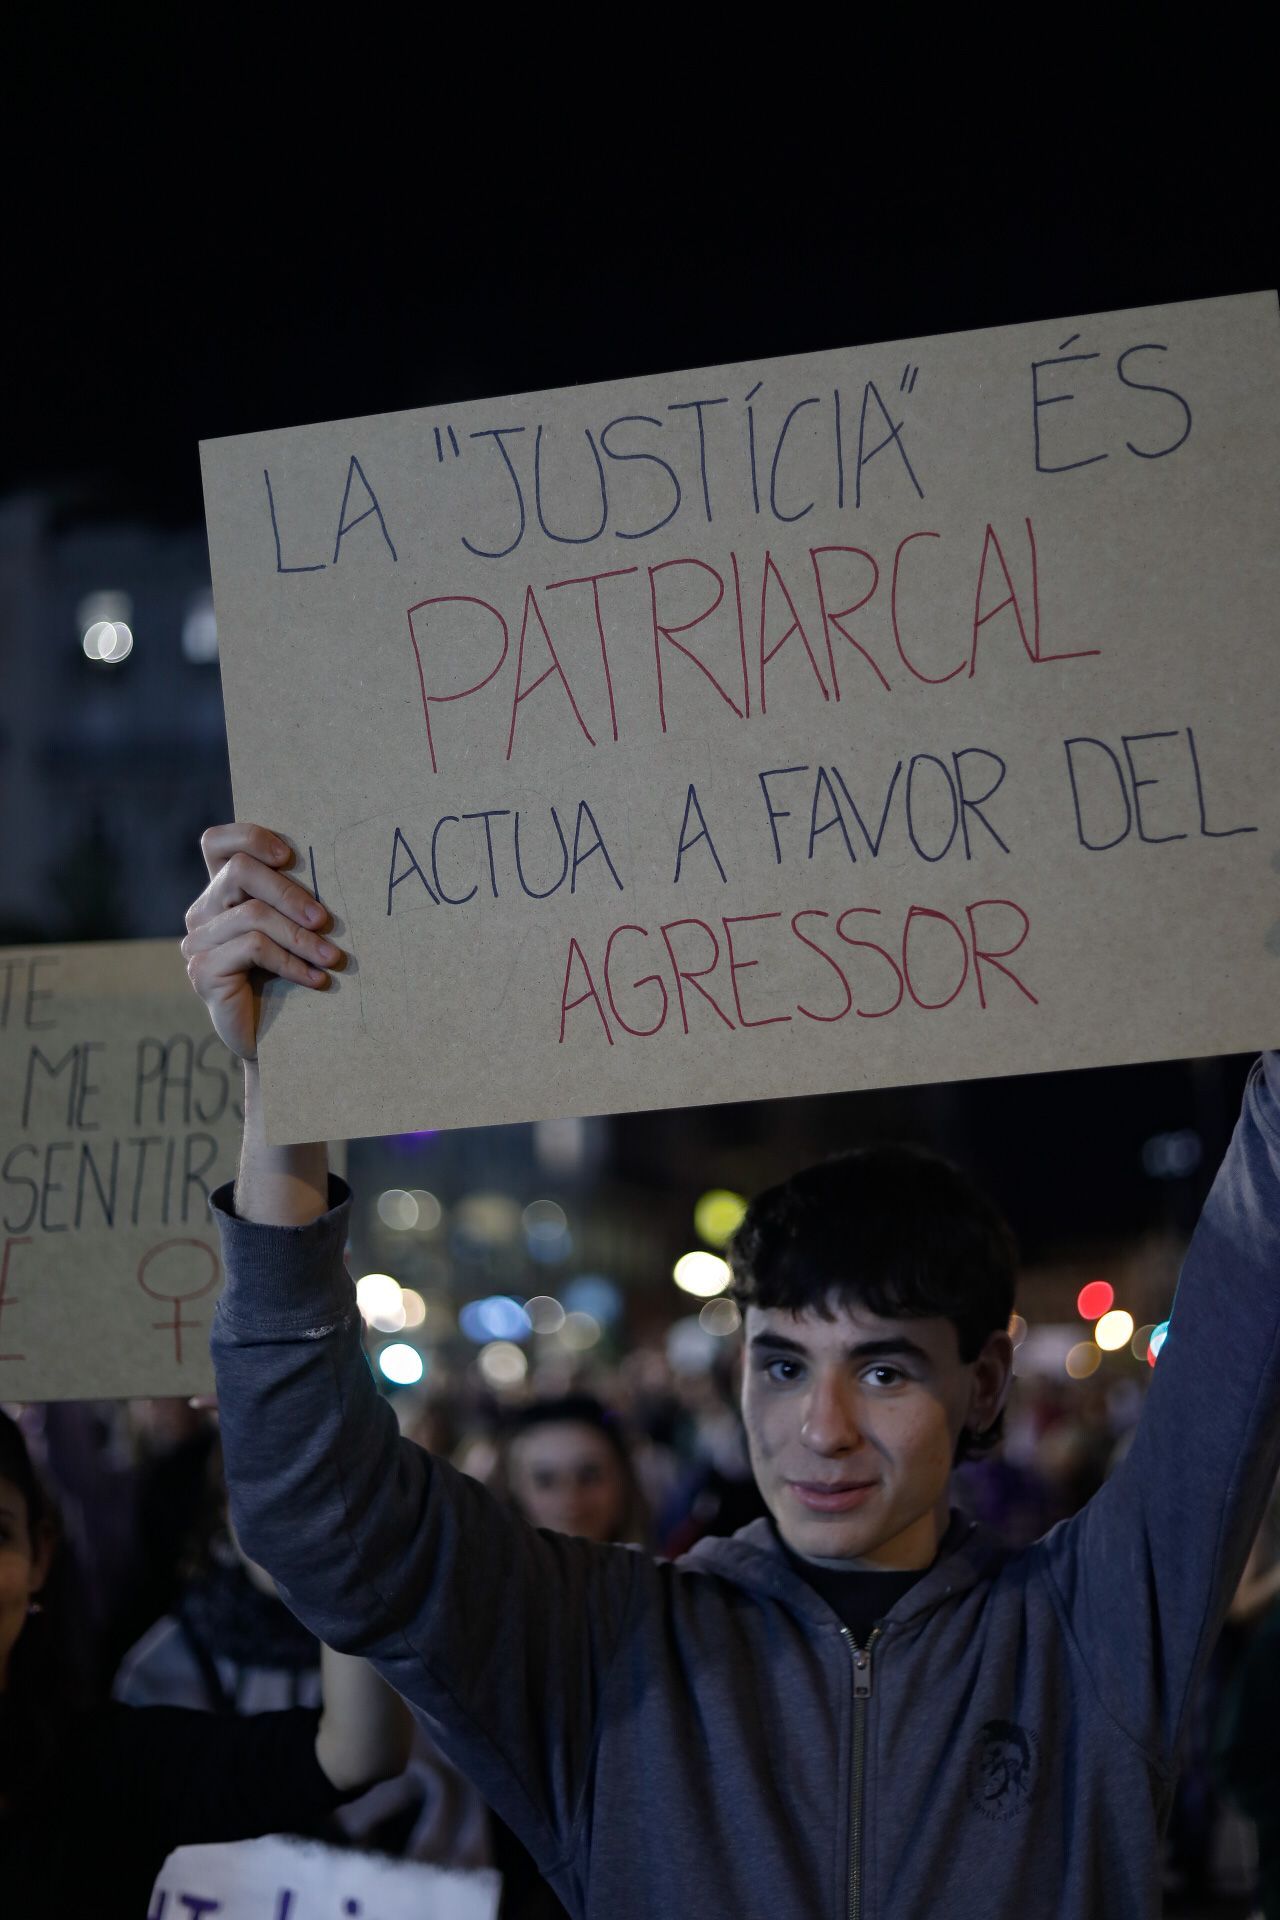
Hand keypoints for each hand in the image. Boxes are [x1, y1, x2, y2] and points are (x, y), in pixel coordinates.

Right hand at [182, 824, 342, 1061]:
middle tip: (326, 920)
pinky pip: (253, 948)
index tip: (290, 857)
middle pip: (240, 872)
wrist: (278, 1040)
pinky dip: (291, 962)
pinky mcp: (203, 970)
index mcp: (221, 893)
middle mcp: (202, 912)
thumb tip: (330, 863)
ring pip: (253, 914)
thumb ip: (293, 898)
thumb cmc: (292, 979)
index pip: (217, 843)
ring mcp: (197, 942)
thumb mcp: (294, 929)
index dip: (250, 836)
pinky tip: (316, 979)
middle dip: (290, 892)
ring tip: (333, 957)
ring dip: (301, 937)